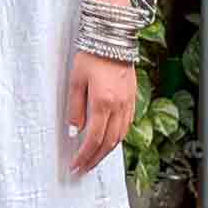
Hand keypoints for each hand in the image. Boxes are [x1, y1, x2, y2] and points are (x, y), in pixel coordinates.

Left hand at [66, 51, 136, 175]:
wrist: (113, 38)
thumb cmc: (92, 56)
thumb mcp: (75, 81)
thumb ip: (75, 108)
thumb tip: (74, 131)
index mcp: (103, 102)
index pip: (93, 138)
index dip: (84, 155)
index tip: (75, 165)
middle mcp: (119, 106)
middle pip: (108, 143)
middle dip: (95, 159)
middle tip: (83, 169)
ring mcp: (128, 103)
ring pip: (120, 137)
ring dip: (106, 152)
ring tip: (94, 159)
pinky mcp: (133, 99)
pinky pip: (126, 125)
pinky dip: (117, 138)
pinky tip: (108, 141)